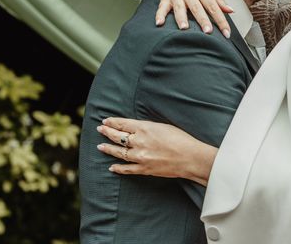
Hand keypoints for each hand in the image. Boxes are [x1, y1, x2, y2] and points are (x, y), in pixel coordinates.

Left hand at [96, 117, 216, 185]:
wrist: (190, 158)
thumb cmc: (182, 139)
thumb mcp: (164, 126)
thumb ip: (148, 127)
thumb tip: (136, 129)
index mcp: (145, 128)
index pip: (123, 124)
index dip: (113, 122)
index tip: (106, 121)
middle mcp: (139, 142)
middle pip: (118, 137)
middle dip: (107, 132)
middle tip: (100, 129)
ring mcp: (140, 157)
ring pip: (119, 152)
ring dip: (109, 149)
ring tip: (100, 146)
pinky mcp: (144, 169)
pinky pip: (127, 169)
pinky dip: (118, 168)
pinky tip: (111, 167)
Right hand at [153, 0, 233, 37]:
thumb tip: (230, 11)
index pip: (213, 6)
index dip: (221, 20)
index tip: (227, 33)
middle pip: (197, 8)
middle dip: (203, 20)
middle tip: (208, 32)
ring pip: (179, 8)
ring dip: (181, 18)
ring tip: (184, 28)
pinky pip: (161, 7)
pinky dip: (159, 15)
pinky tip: (159, 23)